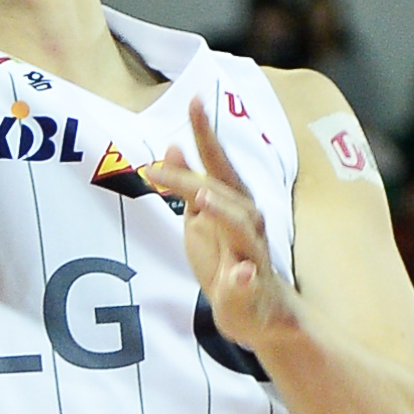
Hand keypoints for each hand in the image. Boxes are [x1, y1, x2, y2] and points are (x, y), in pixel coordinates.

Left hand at [144, 98, 296, 356]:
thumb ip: (188, 184)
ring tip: (202, 198)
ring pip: (242, 229)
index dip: (205, 132)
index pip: (217, 162)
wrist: (260, 314)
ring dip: (224, 213)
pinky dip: (245, 278)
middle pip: (220, 191)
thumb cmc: (229, 262)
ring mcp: (252, 255)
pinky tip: (239, 274)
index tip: (193, 98)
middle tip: (154, 168)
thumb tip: (171, 146)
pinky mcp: (254, 290)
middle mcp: (248, 222)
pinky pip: (250, 283)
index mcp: (233, 203)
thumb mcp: (201, 220)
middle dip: (189, 178)